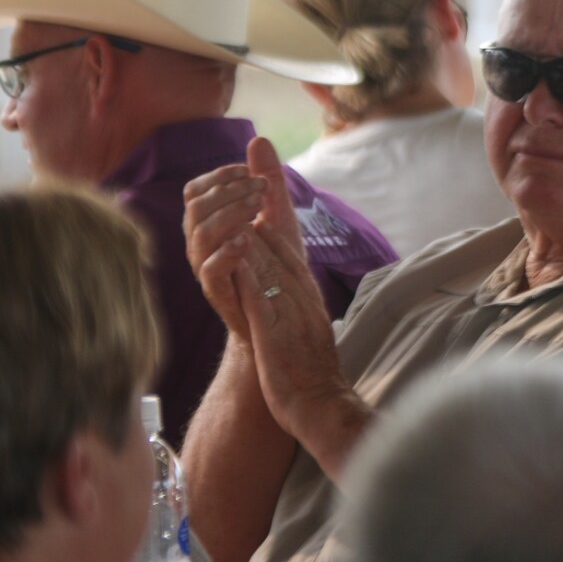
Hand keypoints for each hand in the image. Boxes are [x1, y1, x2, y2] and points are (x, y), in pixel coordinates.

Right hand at [184, 159, 266, 343]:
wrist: (280, 310)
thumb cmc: (274, 260)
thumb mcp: (277, 214)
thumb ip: (267, 180)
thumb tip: (258, 139)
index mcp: (208, 222)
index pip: (196, 190)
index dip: (219, 176)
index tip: (249, 171)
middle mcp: (200, 243)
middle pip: (196, 207)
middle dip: (228, 191)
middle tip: (261, 189)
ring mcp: (206, 267)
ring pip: (200, 234)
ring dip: (229, 214)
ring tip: (257, 206)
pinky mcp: (218, 291)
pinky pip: (210, 269)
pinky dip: (227, 251)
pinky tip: (248, 238)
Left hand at [213, 139, 364, 463]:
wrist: (322, 405)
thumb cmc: (308, 366)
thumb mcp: (298, 319)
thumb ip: (286, 289)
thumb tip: (270, 264)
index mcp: (303, 288)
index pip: (288, 236)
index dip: (274, 200)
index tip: (261, 165)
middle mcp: (300, 292)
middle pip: (283, 236)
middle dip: (268, 196)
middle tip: (255, 156)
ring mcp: (291, 310)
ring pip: (273, 259)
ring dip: (258, 223)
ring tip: (245, 188)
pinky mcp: (279, 332)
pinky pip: (264, 294)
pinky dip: (253, 268)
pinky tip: (240, 246)